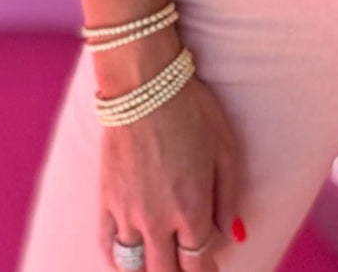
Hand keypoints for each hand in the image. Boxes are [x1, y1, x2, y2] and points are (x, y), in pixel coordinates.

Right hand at [98, 74, 243, 271]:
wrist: (144, 85)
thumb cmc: (192, 110)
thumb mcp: (226, 149)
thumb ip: (228, 197)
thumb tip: (230, 234)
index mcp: (190, 209)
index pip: (197, 263)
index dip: (206, 271)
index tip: (211, 268)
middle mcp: (156, 220)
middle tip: (190, 267)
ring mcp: (127, 213)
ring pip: (134, 268)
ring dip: (151, 271)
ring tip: (162, 263)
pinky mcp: (106, 200)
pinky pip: (108, 247)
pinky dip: (118, 261)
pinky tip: (129, 261)